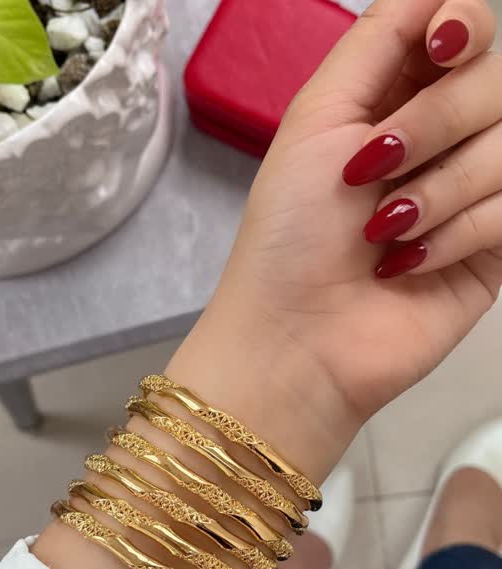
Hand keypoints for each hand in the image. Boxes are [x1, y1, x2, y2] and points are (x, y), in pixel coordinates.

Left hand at [186, 0, 500, 464]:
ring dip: (439, 190)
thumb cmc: (288, 234)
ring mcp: (471, 193)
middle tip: (373, 172)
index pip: (464, 30)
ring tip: (383, 234)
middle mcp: (440, 139)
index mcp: (393, 98)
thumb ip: (377, 43)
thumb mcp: (316, 119)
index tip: (440, 48)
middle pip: (495, 81)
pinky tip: (408, 266)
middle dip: (435, 122)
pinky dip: (456, 234)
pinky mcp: (493, 247)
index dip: (464, 26)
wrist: (297, 337)